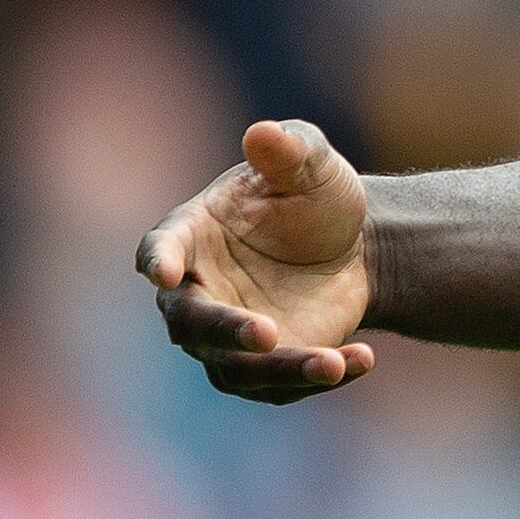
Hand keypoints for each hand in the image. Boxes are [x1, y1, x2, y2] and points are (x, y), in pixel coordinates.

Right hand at [137, 120, 378, 403]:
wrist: (357, 244)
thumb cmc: (315, 196)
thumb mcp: (312, 164)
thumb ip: (288, 149)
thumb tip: (263, 133)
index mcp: (193, 235)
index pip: (160, 249)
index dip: (159, 260)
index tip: (162, 272)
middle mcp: (198, 291)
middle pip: (192, 323)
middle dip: (226, 331)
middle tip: (267, 334)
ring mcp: (227, 334)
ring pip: (235, 369)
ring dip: (282, 369)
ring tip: (332, 363)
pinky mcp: (264, 365)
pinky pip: (280, 385)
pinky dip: (317, 377)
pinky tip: (361, 360)